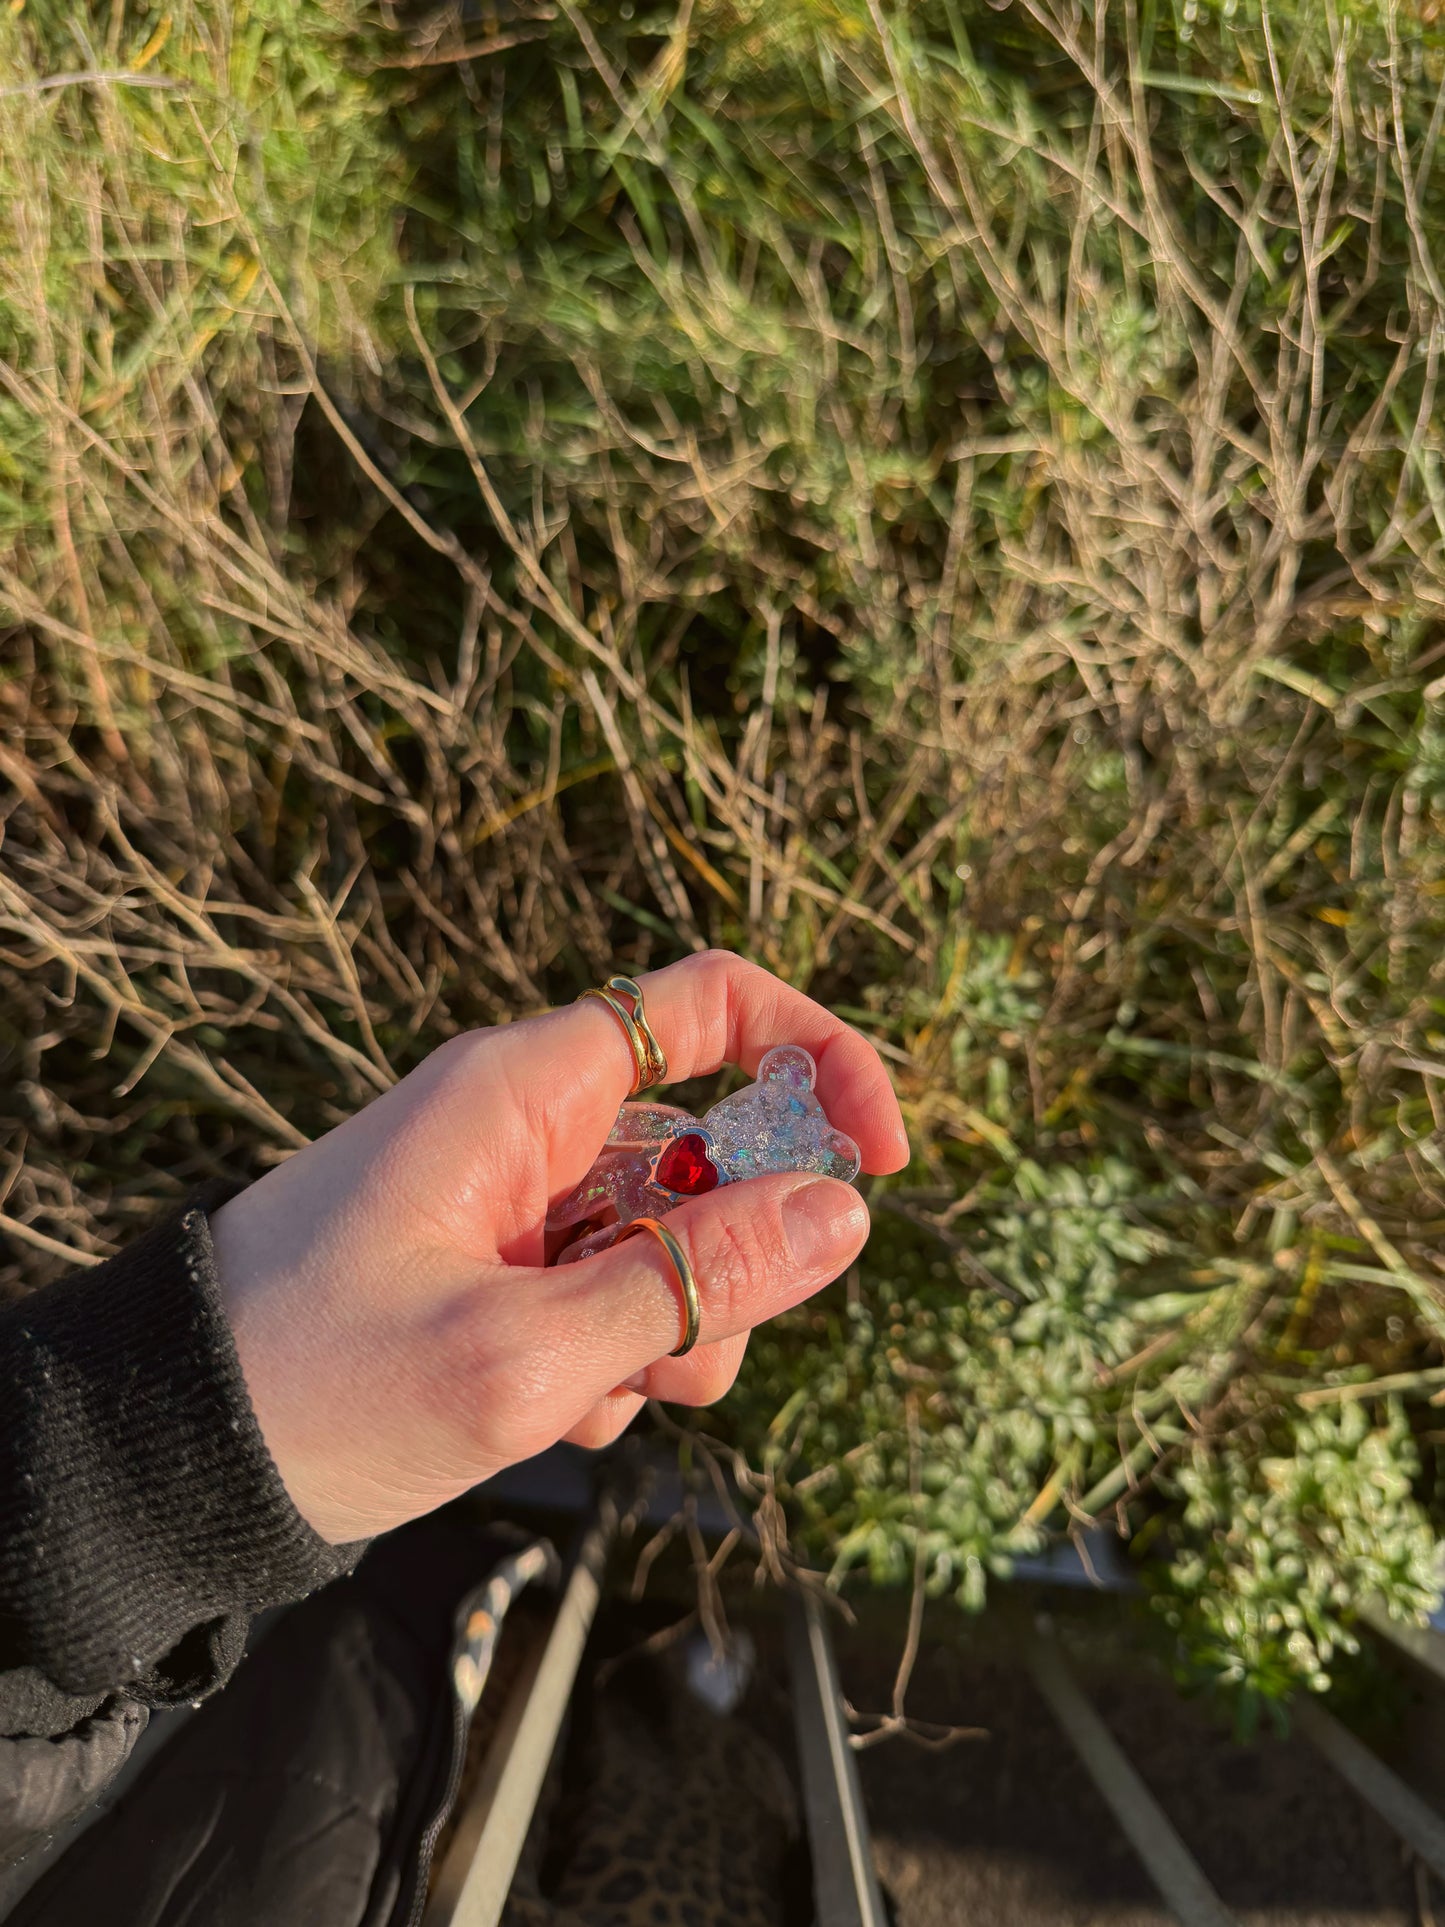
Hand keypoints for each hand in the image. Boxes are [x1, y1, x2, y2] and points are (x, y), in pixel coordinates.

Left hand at [210, 951, 908, 1542]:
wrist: (175, 1462)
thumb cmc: (320, 1386)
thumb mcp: (527, 1350)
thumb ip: (694, 1282)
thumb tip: (846, 1212)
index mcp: (524, 1091)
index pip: (714, 1003)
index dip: (819, 1056)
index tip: (878, 1161)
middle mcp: (525, 1125)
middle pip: (709, 1148)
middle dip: (733, 1260)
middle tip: (680, 1355)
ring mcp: (512, 1198)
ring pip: (668, 1237)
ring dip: (670, 1330)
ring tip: (587, 1399)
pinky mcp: (497, 1265)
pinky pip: (608, 1290)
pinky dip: (612, 1358)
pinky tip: (551, 1415)